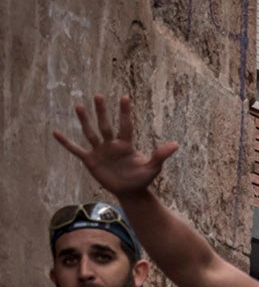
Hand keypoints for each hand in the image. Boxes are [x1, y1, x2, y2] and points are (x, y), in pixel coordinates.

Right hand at [52, 95, 178, 199]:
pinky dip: (66, 142)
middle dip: (102, 112)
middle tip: (98, 96)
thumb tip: (175, 144)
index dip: (125, 112)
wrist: (130, 191)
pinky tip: (55, 132)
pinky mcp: (90, 160)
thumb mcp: (153, 168)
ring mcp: (100, 151)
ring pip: (90, 133)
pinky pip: (75, 150)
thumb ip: (160, 155)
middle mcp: (112, 144)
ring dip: (84, 121)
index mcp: (126, 145)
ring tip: (78, 106)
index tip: (125, 97)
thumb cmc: (142, 178)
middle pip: (105, 125)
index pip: (125, 125)